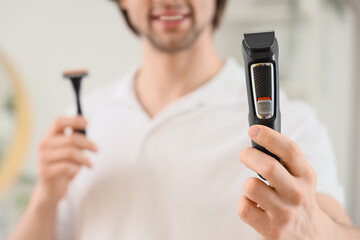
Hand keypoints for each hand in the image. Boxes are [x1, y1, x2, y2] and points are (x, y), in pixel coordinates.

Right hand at [35, 116, 96, 204]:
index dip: (74, 120)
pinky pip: (67, 167)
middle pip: (71, 138)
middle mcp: (43, 146)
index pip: (58, 122)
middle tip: (97, 149)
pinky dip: (77, 169)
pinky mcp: (45, 172)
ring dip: (84, 159)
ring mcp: (42, 159)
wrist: (51, 190)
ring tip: (90, 164)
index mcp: (49, 137)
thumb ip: (75, 138)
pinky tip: (77, 172)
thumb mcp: (71, 151)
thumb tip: (85, 121)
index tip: (88, 123)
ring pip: (71, 152)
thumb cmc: (63, 167)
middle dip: (87, 143)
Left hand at [238, 125, 326, 239]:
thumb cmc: (297, 199)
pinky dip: (243, 203)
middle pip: (268, 166)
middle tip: (245, 155)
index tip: (253, 130)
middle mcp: (297, 194)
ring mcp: (284, 213)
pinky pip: (244, 208)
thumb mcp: (301, 177)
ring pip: (251, 186)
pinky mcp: (271, 229)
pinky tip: (252, 204)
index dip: (269, 136)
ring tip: (254, 187)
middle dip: (249, 155)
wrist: (312, 236)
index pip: (289, 150)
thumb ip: (285, 159)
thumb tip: (258, 135)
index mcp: (305, 176)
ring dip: (247, 184)